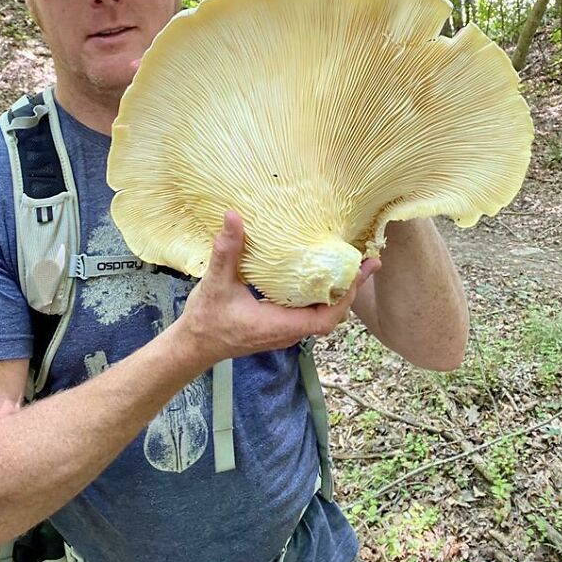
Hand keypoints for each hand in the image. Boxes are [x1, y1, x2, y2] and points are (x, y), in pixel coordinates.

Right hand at [179, 211, 379, 366]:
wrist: (194, 345)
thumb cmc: (206, 319)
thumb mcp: (215, 283)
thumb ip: (226, 251)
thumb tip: (233, 216)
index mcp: (279, 325)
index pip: (326, 317)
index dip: (346, 296)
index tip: (360, 271)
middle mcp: (287, 333)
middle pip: (332, 316)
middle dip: (351, 291)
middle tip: (366, 262)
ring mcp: (284, 332)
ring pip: (322, 317)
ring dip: (339, 294)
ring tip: (352, 268)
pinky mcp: (279, 328)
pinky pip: (310, 315)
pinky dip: (323, 298)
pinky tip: (323, 279)